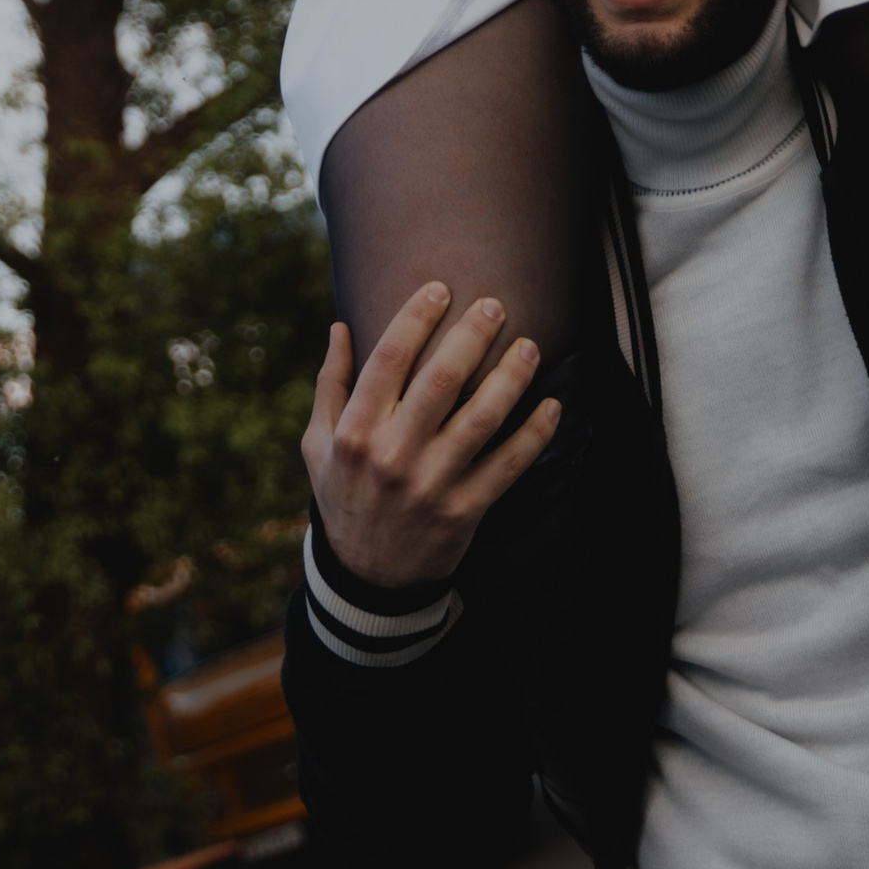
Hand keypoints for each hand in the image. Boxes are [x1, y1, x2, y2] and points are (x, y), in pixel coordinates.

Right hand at [300, 285, 561, 591]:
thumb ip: (330, 384)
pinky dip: (534, 436)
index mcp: (355, 432)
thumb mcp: (317, 444)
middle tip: (495, 306)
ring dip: (510, 379)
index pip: (389, 360)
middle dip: (471, 336)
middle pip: (441, 381)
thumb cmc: (342, 496)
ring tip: (529, 347)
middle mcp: (392, 456)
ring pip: (481, 420)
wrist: (366, 580)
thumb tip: (341, 326)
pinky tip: (551, 407)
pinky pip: (507, 467)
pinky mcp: (463, 512)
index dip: (416, 318)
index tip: (440, 289)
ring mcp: (430, 485)